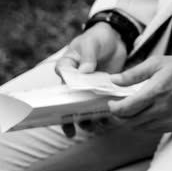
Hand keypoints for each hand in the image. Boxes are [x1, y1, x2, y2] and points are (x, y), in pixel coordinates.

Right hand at [54, 22, 128, 136]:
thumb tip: (85, 71)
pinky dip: (102, 113)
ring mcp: (88, 88)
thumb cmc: (97, 39)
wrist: (116, 39)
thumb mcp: (91, 44)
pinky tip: (105, 121)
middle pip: (68, 102)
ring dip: (85, 119)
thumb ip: (88, 56)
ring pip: (83, 107)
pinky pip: (99, 105)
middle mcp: (74, 81)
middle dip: (67, 118)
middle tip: (70, 131)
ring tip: (91, 128)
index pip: (60, 83)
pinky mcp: (102, 91)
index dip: (56, 97)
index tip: (56, 112)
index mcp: (67, 68)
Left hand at [106, 56, 171, 132]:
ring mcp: (167, 119)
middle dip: (119, 115)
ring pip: (137, 127)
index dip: (114, 108)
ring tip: (131, 109)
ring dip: (129, 120)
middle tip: (118, 106)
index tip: (112, 102)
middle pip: (128, 121)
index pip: (126, 109)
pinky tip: (144, 113)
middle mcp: (162, 108)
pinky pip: (149, 130)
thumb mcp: (156, 63)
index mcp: (156, 91)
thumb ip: (133, 73)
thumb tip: (114, 80)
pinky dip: (142, 124)